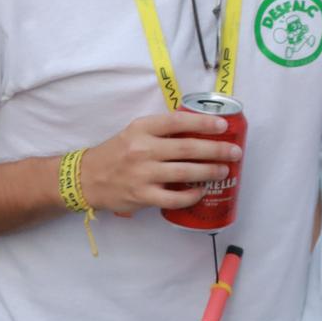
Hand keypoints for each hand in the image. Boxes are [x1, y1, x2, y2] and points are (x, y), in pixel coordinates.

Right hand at [75, 113, 240, 214]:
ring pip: (185, 172)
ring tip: (224, 171)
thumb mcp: (134, 133)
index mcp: (141, 129)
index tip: (222, 125)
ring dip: (209, 172)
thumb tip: (199, 131)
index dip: (202, 123)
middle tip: (234, 152)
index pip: (177, 122)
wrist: (86, 178)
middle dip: (216, 150)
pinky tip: (201, 191)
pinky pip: (174, 198)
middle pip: (187, 148)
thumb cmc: (117, 153)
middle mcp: (142, 149)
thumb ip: (161, 132)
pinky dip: (191, 196)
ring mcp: (142, 174)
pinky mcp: (142, 196)